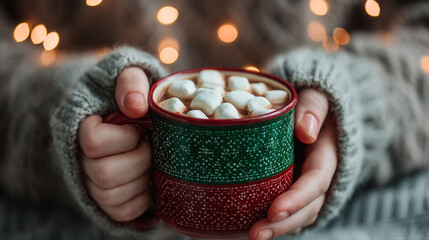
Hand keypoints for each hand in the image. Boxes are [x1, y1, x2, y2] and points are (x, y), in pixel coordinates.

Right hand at [79, 67, 151, 221]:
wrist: (130, 116)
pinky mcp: (105, 201)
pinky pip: (122, 211)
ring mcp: (90, 182)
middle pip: (105, 174)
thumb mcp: (129, 76)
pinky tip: (149, 180)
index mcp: (81, 128)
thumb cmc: (130, 96)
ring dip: (141, 179)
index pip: (93, 142)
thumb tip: (136, 106)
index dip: (125, 137)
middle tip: (151, 145)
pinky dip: (142, 199)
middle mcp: (80, 159)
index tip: (140, 127)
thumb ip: (130, 82)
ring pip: (111, 196)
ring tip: (151, 161)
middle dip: (139, 159)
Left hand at [249, 88, 336, 239]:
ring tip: (251, 237)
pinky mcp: (293, 185)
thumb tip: (306, 131)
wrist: (316, 108)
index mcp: (327, 154)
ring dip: (277, 228)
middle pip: (307, 207)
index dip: (297, 198)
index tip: (274, 210)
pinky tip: (248, 227)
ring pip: (298, 213)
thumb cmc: (313, 99)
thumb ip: (314, 106)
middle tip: (256, 235)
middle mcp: (319, 175)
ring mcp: (306, 183)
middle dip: (284, 223)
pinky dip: (273, 220)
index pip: (316, 182)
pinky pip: (287, 207)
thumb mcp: (319, 94)